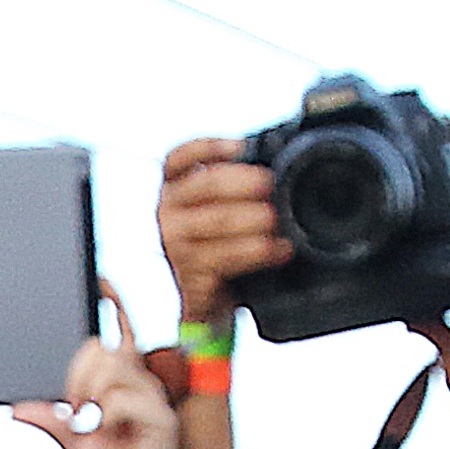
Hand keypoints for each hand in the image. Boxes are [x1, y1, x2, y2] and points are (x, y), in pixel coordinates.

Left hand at [12, 286, 185, 448]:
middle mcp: (141, 384)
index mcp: (124, 383)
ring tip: (89, 419)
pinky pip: (121, 398)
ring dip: (89, 391)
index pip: (120, 332)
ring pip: (111, 369)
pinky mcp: (160, 417)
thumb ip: (51, 420)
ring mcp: (153, 398)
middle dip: (77, 373)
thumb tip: (20, 407)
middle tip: (73, 406)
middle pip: (103, 349)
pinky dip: (106, 414)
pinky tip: (107, 430)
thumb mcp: (72, 442)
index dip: (114, 303)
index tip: (100, 280)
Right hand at [160, 135, 286, 330]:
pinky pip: (228, 257)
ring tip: (276, 219)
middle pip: (204, 184)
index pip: (179, 158)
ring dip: (252, 217)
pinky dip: (259, 251)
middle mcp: (169, 213)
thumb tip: (275, 160)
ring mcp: (176, 245)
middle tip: (269, 183)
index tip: (241, 146)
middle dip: (241, 181)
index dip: (209, 147)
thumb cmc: (219, 248)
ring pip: (217, 220)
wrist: (207, 303)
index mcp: (173, 190)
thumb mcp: (218, 212)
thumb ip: (233, 187)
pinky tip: (280, 249)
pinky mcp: (191, 274)